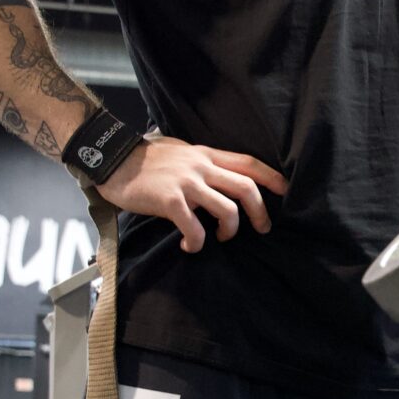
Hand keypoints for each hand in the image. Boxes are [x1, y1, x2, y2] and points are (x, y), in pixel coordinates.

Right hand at [99, 137, 287, 252]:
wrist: (112, 159)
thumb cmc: (144, 159)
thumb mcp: (180, 152)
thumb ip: (201, 163)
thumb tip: (218, 177)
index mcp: (206, 155)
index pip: (249, 163)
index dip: (272, 178)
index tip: (286, 192)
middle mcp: (201, 166)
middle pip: (246, 188)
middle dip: (260, 212)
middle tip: (262, 228)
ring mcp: (187, 183)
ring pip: (228, 210)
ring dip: (231, 230)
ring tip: (221, 238)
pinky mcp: (170, 200)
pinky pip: (195, 227)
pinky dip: (197, 242)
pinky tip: (189, 246)